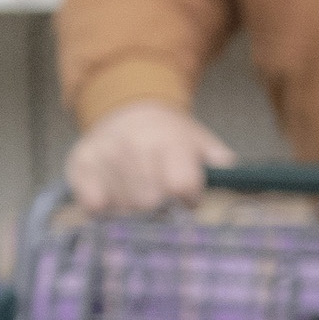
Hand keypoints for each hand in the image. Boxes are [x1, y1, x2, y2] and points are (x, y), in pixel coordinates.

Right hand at [66, 100, 228, 213]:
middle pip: (149, 203)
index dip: (188, 197)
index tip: (189, 196)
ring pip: (122, 208)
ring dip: (133, 209)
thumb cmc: (171, 136)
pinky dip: (105, 207)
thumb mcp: (202, 142)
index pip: (181, 185)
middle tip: (162, 199)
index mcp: (170, 142)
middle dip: (160, 208)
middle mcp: (134, 146)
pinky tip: (115, 193)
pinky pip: (93, 205)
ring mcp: (104, 154)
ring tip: (139, 191)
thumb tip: (237, 181)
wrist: (128, 110)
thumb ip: (221, 164)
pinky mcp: (80, 164)